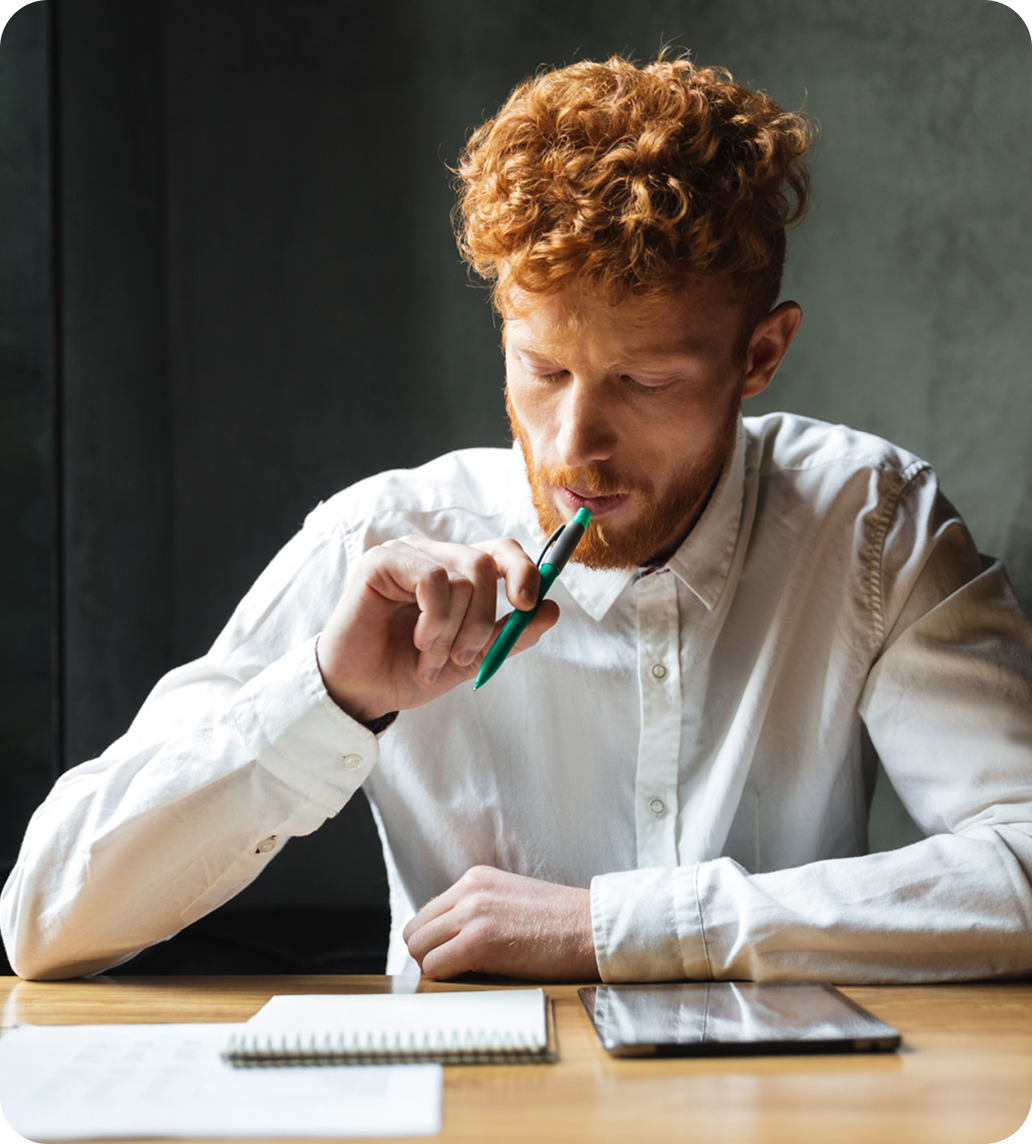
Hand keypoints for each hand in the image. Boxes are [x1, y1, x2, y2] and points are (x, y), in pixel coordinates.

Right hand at [317, 536, 558, 723]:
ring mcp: (407, 555)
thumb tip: (551, 610)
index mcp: (455, 572)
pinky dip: (435, 620)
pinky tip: (418, 642)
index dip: (525, 571)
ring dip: (454, 632)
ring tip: (431, 661)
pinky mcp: (382, 561)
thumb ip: (509, 635)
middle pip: (487, 561)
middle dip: (485, 617)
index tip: (528, 606)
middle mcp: (433, 556)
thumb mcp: (470, 658)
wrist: (361, 692)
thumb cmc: (407, 671)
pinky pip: (434, 580)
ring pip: (463, 576)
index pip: (502, 551)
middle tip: (465, 656)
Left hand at [402, 865, 599, 981]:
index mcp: (475, 879)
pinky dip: (447, 979)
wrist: (592, 927)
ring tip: (467, 975)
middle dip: (429, 955)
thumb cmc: (560, 922)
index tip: (450, 955)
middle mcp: (469, 891)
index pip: (427, 914)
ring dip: (437, 968)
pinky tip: (475, 978)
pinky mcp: (478, 941)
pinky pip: (435, 967)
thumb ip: (478, 910)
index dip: (434, 941)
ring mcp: (472, 913)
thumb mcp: (511, 900)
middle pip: (415, 931)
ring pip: (419, 950)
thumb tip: (450, 939)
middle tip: (456, 970)